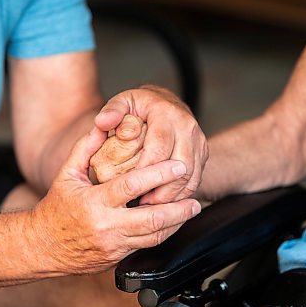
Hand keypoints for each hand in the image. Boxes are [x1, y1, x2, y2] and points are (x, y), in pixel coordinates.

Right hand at [32, 129, 201, 274]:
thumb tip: (103, 125)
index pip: (131, 186)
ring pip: (153, 237)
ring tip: (192, 209)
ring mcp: (113, 244)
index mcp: (94, 202)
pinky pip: (146, 246)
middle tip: (195, 197)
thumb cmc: (55, 208)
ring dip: (176, 223)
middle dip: (177, 208)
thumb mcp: (66, 174)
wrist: (43, 247)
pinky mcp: (117, 258)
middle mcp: (106, 225)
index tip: (177, 166)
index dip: (157, 175)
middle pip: (151, 219)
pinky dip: (163, 233)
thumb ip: (85, 148)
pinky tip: (174, 223)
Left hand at [94, 85, 207, 203]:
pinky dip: (180, 195)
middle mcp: (187, 126)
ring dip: (171, 195)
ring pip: (190, 177)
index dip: (145, 170)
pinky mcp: (202, 154)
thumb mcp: (123, 101)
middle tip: (141, 202)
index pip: (159, 147)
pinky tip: (162, 201)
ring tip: (150, 204)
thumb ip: (111, 111)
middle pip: (179, 166)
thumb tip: (102, 122)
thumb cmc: (142, 105)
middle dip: (161, 189)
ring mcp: (198, 141)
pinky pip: (195, 180)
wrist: (168, 102)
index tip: (129, 185)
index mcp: (167, 114)